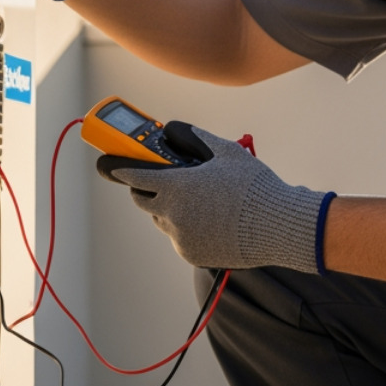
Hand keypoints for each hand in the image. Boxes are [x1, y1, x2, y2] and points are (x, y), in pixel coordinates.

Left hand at [100, 123, 330, 272]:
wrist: (278, 226)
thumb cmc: (253, 186)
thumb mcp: (224, 151)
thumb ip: (192, 138)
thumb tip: (172, 131)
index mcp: (176, 186)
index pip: (133, 176)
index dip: (118, 168)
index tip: (108, 164)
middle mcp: (172, 214)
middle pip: (141, 200)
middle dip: (145, 188)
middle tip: (160, 180)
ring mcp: (180, 237)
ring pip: (162, 219)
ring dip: (168, 208)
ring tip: (200, 200)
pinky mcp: (191, 254)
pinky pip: (178, 237)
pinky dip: (186, 227)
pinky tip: (211, 219)